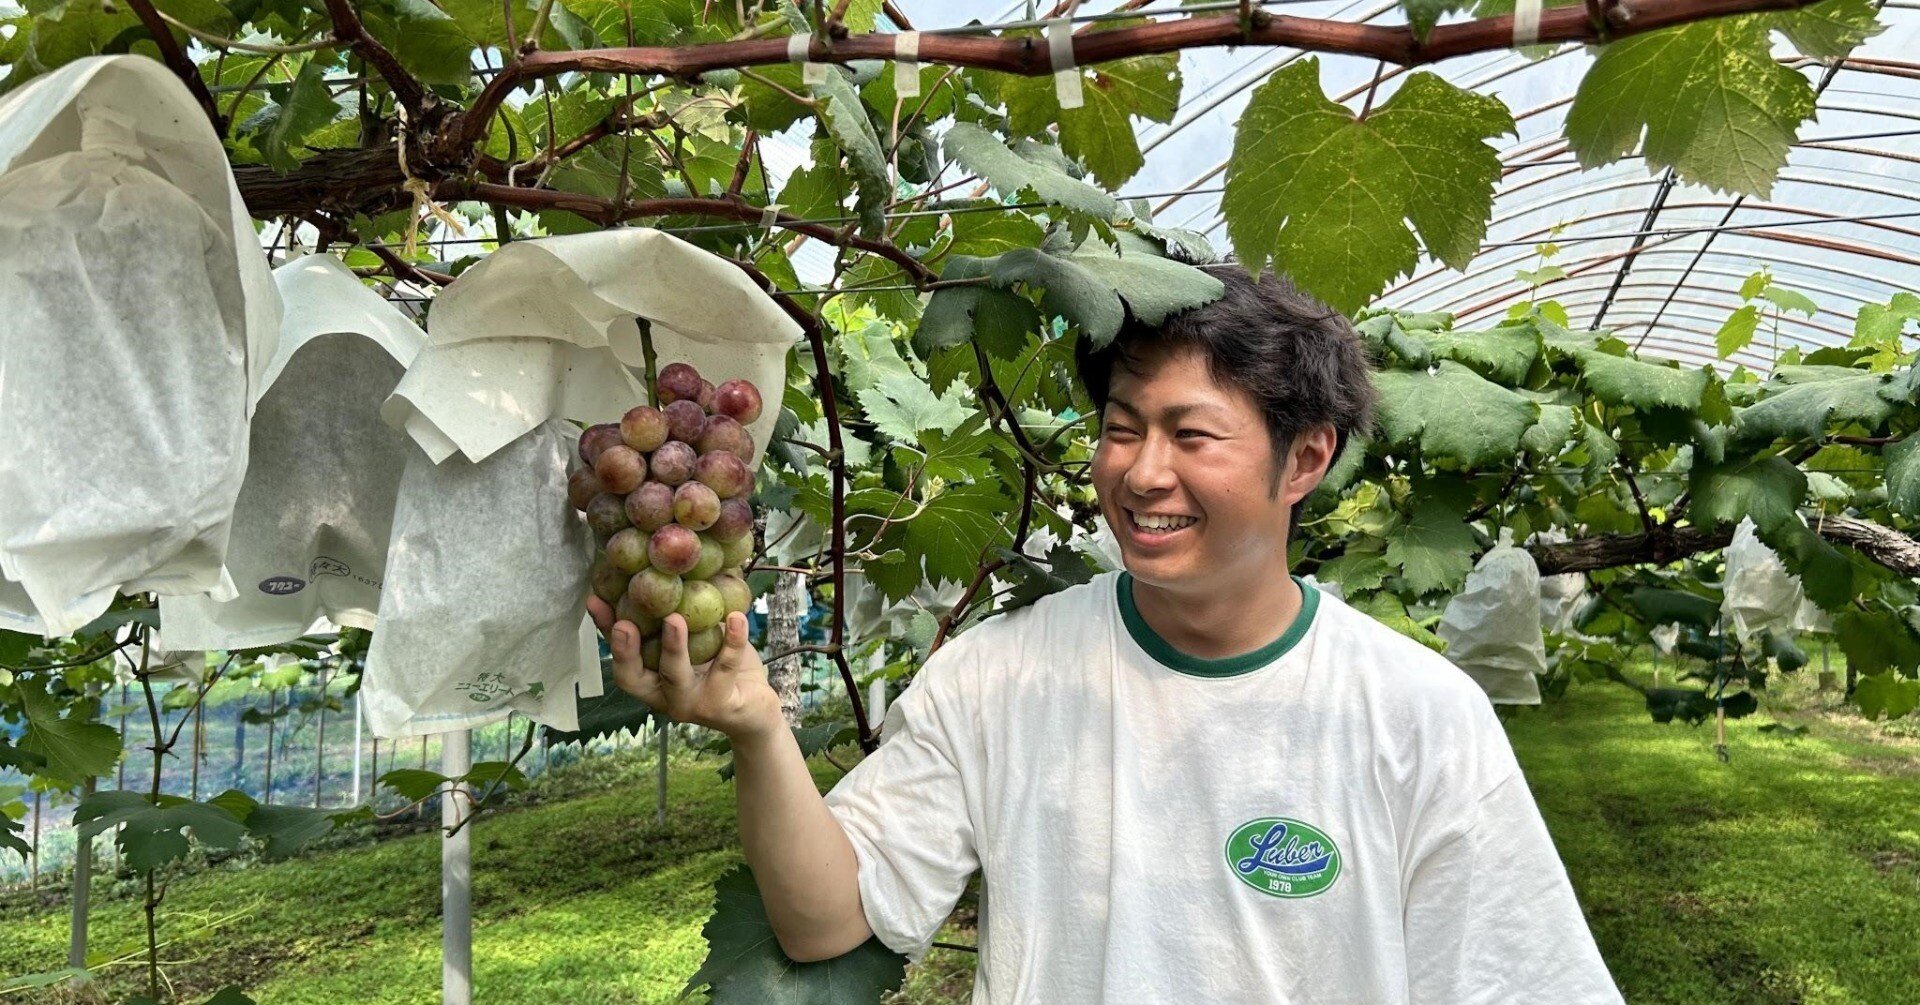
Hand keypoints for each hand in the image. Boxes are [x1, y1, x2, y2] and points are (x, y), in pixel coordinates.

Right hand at [587, 596, 781, 739]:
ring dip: (673, 647)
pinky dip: (732, 641)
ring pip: (675, 677)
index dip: (604, 630)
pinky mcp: (723, 704)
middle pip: (632, 678)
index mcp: (651, 677)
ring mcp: (691, 702)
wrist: (755, 708)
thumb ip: (681, 612)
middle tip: (624, 623)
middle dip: (625, 651)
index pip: (619, 653)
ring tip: (674, 618)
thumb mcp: (698, 638)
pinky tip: (736, 617)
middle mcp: (663, 694)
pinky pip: (725, 668)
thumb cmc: (719, 667)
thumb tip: (669, 558)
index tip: (594, 600)